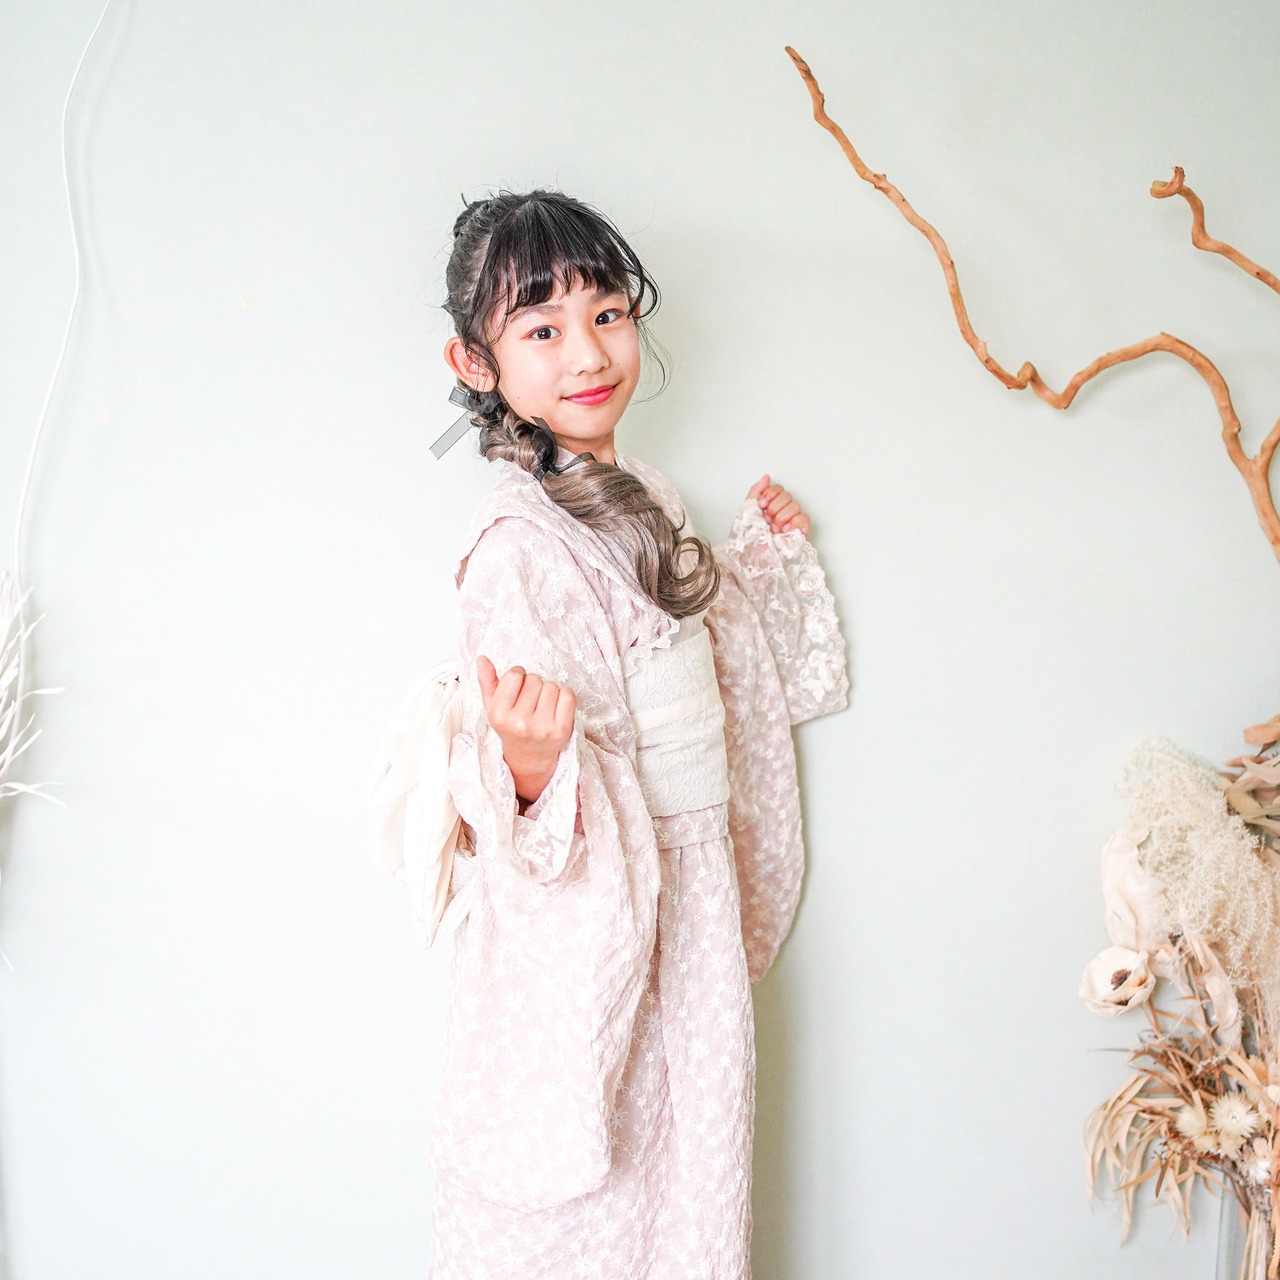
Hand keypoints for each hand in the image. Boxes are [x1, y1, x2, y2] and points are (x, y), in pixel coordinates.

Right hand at [477, 655, 576, 805]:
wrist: (529, 758)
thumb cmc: (511, 727)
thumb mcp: (494, 707)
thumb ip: (488, 682)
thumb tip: (482, 659)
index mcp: (499, 714)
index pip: (514, 674)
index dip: (518, 676)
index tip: (518, 687)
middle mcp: (520, 723)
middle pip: (534, 679)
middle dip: (533, 685)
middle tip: (530, 701)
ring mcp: (542, 728)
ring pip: (551, 686)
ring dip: (548, 691)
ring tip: (542, 705)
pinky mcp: (562, 730)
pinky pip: (568, 695)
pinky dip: (564, 696)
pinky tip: (556, 707)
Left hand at [748, 474, 809, 535]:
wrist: (751, 556)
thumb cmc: (748, 538)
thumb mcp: (747, 510)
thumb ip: (756, 490)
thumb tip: (766, 477)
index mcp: (771, 505)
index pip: (778, 489)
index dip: (770, 495)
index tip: (761, 506)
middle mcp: (782, 512)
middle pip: (787, 495)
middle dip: (773, 508)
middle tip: (766, 521)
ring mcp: (792, 521)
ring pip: (795, 505)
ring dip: (781, 517)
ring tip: (773, 529)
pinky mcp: (800, 532)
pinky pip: (804, 518)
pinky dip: (793, 522)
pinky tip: (784, 529)